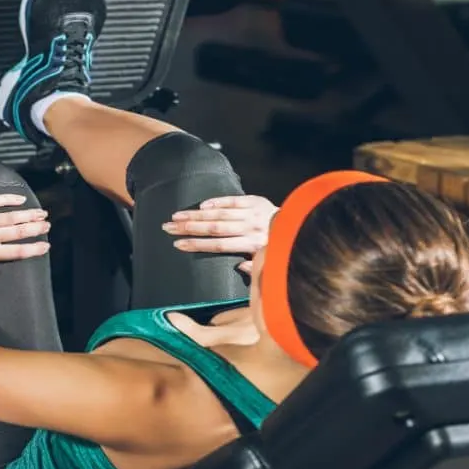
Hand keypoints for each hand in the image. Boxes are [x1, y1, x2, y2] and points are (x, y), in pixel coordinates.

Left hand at [0, 194, 50, 292]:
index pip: (16, 251)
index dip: (33, 249)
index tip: (45, 246)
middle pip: (17, 231)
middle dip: (35, 228)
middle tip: (47, 225)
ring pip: (9, 216)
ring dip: (28, 214)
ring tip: (42, 213)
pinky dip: (8, 198)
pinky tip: (20, 198)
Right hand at [162, 195, 277, 273]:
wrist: (300, 225)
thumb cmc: (280, 249)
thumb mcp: (270, 264)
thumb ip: (254, 267)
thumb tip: (238, 266)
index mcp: (252, 245)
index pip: (219, 245)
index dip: (197, 244)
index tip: (178, 244)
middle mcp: (251, 228)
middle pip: (215, 228)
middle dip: (189, 228)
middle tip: (168, 227)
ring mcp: (253, 213)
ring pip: (220, 214)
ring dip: (196, 214)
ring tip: (177, 216)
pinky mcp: (255, 200)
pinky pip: (233, 200)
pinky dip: (216, 202)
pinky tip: (201, 206)